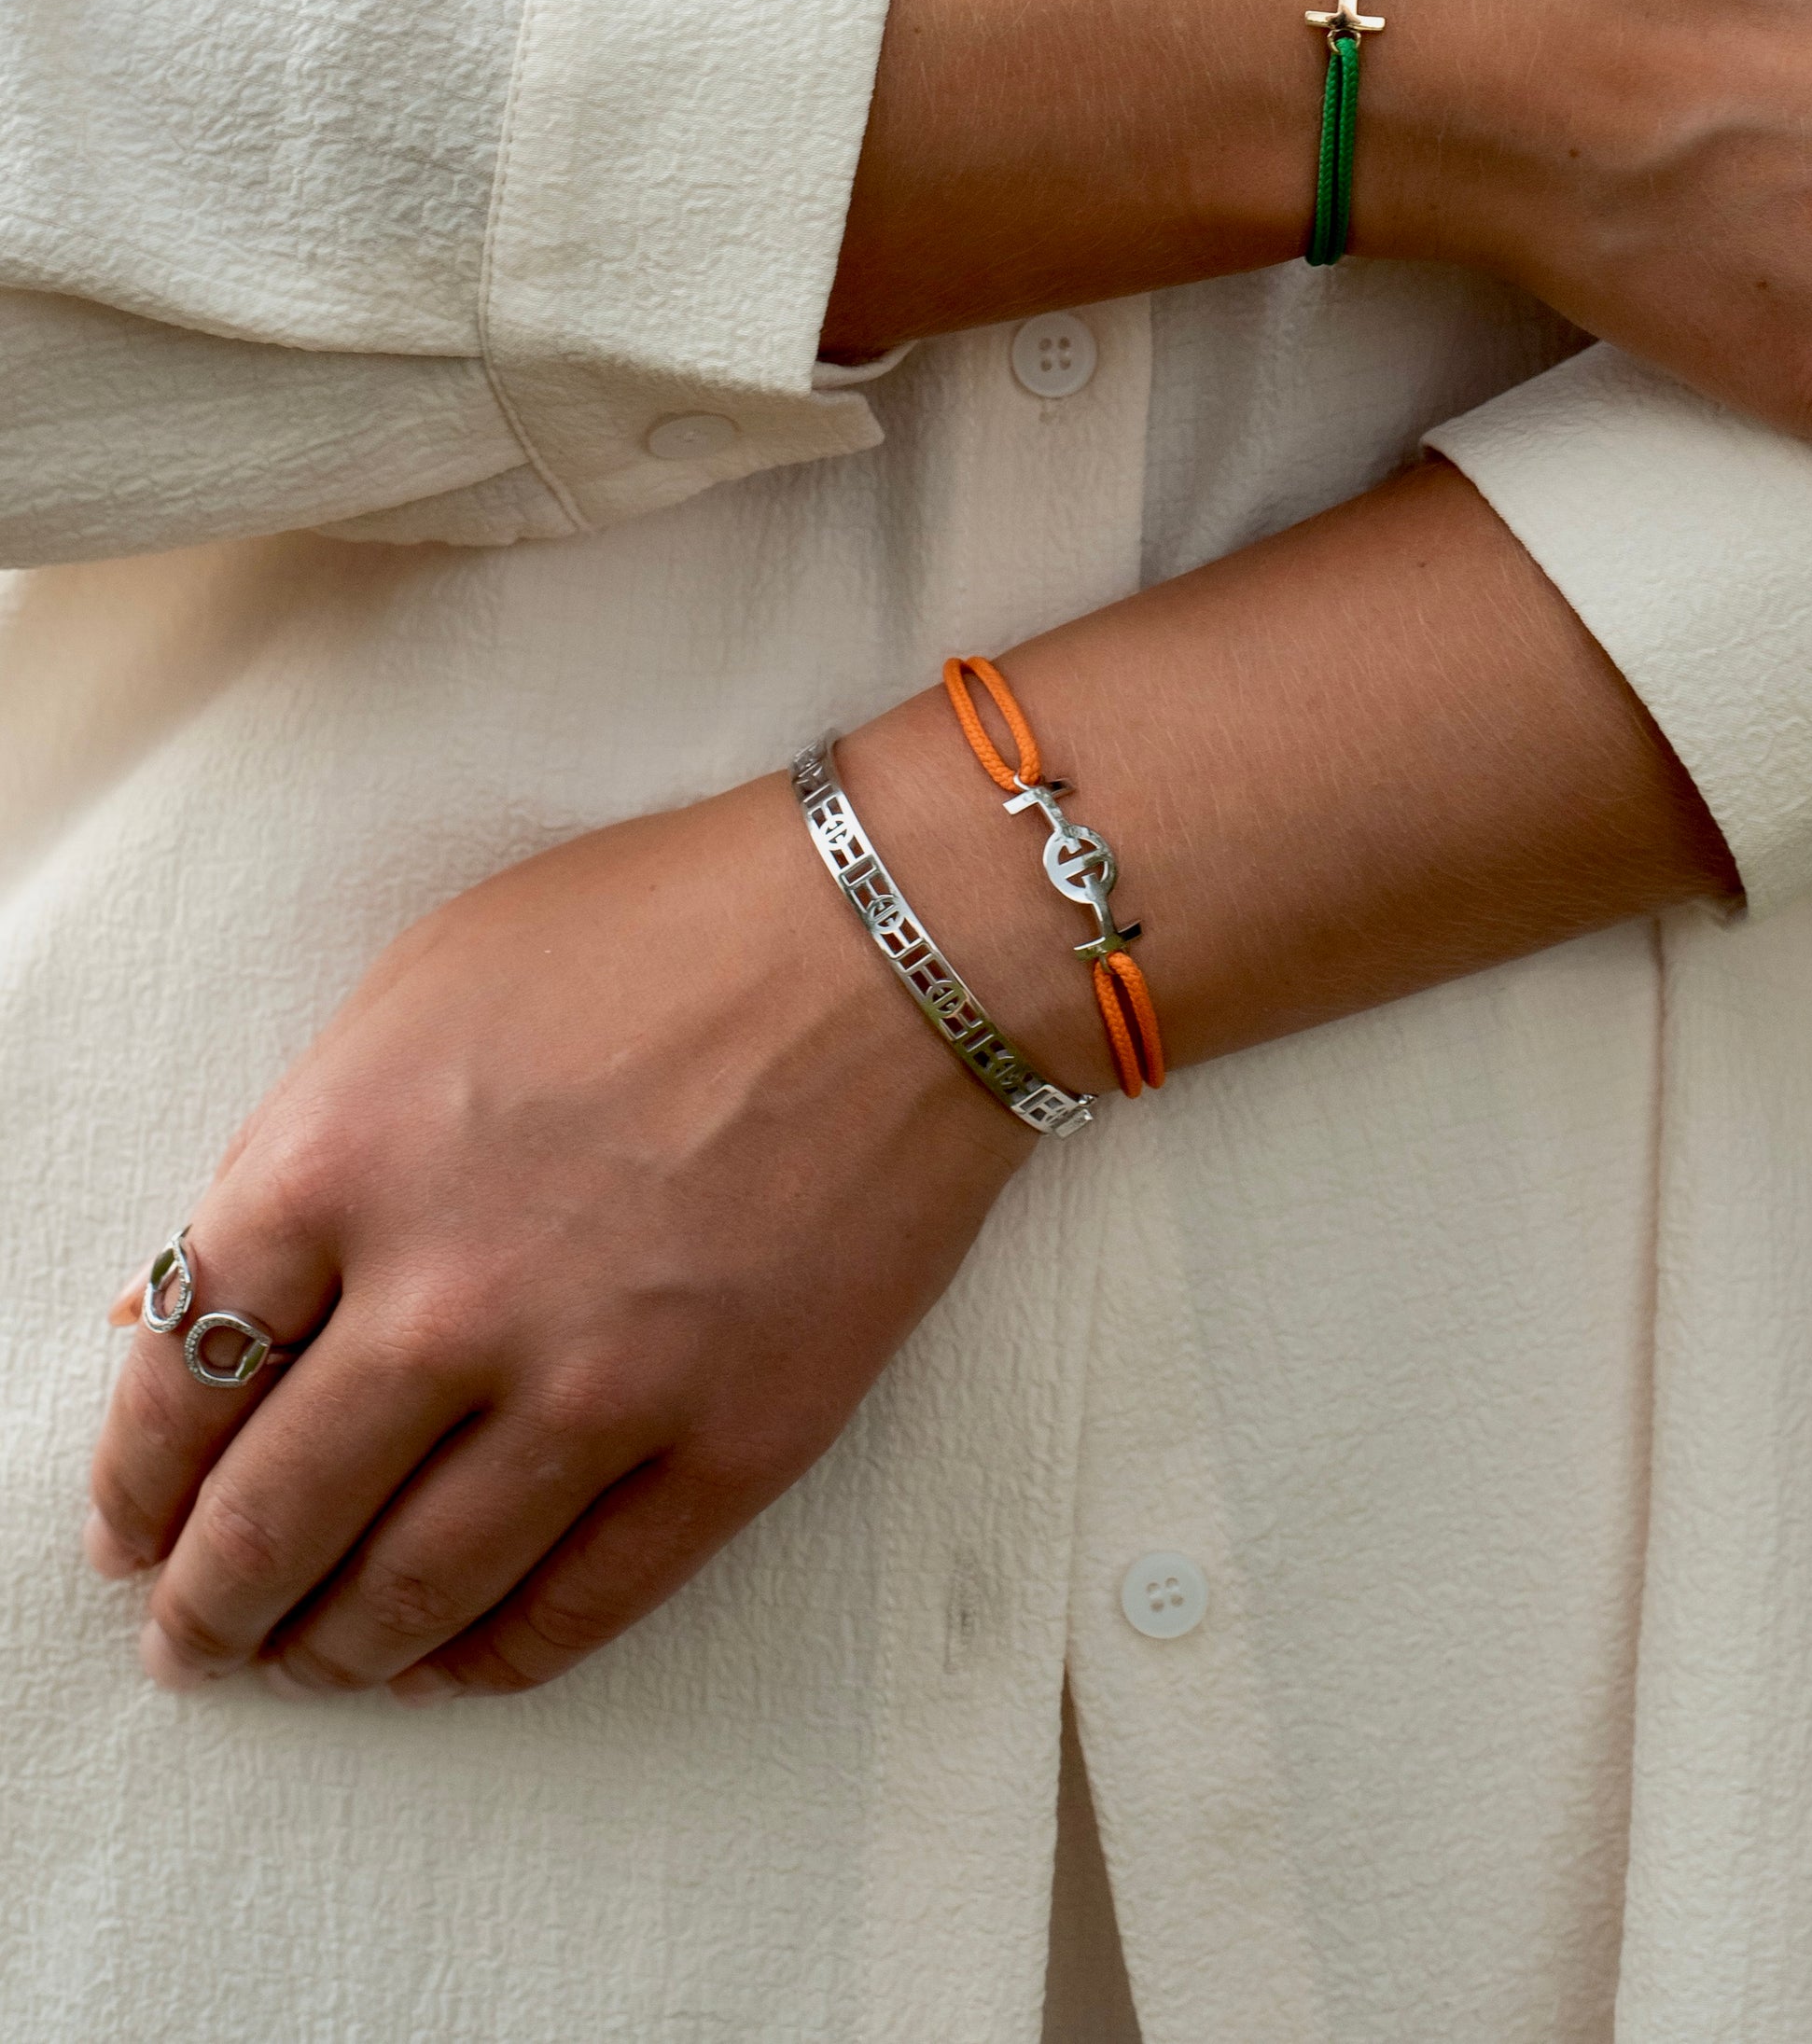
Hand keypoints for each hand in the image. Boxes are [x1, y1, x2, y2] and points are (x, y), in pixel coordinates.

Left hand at [84, 777, 1024, 1701]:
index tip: (132, 1528)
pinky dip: (493, 1657)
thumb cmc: (661, 928)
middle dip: (213, 1604)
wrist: (898, 942)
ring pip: (411, 1592)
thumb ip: (300, 1147)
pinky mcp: (727, 1445)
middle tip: (197, 1639)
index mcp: (343, 1160)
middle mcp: (446, 1297)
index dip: (137, 1481)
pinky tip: (456, 1659)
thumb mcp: (424, 987)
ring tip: (310, 1663)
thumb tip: (179, 1307)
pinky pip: (577, 1607)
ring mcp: (592, 1387)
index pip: (177, 1377)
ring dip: (335, 1652)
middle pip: (272, 1517)